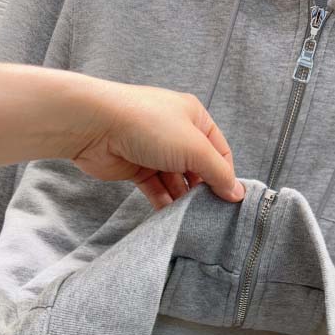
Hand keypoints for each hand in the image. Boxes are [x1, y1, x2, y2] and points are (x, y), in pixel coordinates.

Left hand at [71, 82, 245, 208]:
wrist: (96, 125)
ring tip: (190, 216)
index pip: (220, 151)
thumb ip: (218, 173)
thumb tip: (238, 193)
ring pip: (176, 180)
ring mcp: (155, 150)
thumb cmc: (149, 126)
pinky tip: (170, 216)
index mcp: (194, 117)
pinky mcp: (136, 167)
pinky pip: (156, 188)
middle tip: (209, 211)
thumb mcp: (194, 147)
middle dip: (203, 189)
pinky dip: (163, 201)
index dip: (225, 175)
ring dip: (183, 198)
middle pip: (198, 168)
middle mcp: (176, 132)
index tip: (229, 200)